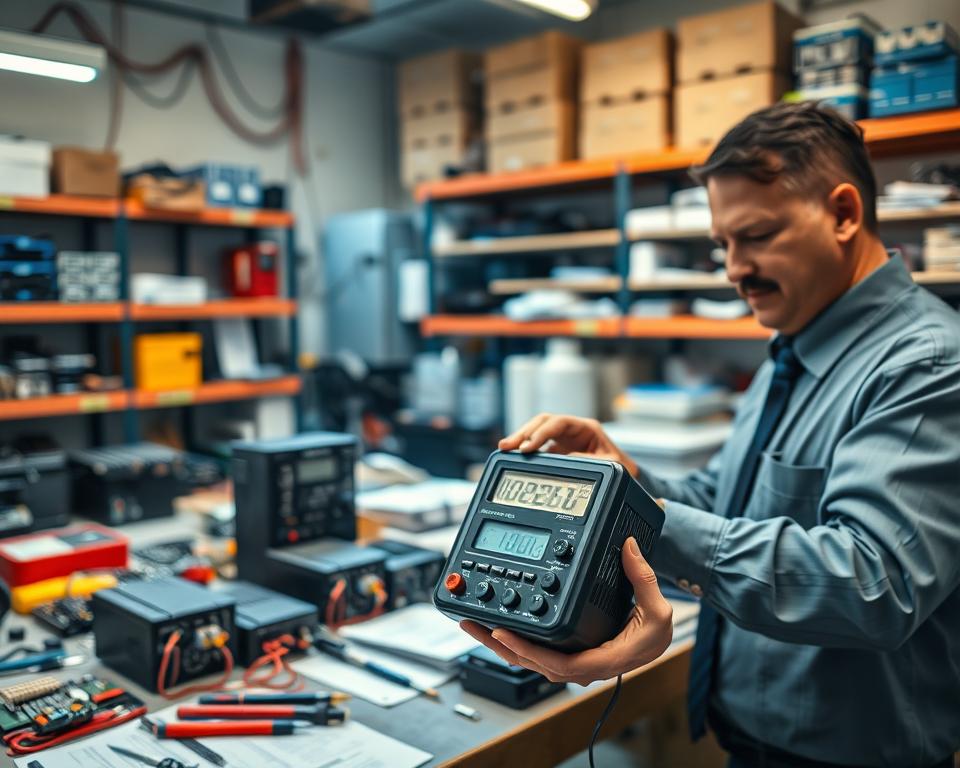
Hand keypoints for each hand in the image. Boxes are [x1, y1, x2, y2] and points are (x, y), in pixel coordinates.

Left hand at [460, 537, 672, 685]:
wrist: (659, 644)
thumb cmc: (658, 633)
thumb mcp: (659, 609)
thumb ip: (642, 576)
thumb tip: (628, 545)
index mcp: (603, 660)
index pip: (557, 664)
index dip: (527, 650)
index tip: (504, 632)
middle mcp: (584, 666)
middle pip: (533, 664)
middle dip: (500, 645)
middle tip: (472, 624)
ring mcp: (574, 661)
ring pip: (531, 661)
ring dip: (500, 645)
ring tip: (473, 625)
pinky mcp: (569, 654)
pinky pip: (537, 654)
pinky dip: (514, 643)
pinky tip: (497, 630)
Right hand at [499, 413, 638, 476]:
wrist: (626, 475)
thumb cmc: (620, 467)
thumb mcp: (609, 465)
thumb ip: (588, 459)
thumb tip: (565, 458)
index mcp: (586, 427)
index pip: (558, 423)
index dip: (541, 433)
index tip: (528, 447)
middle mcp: (572, 430)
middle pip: (542, 423)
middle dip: (523, 432)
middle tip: (507, 445)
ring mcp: (564, 438)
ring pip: (537, 431)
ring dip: (521, 438)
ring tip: (504, 448)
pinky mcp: (559, 449)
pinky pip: (539, 445)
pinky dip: (526, 449)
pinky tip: (514, 456)